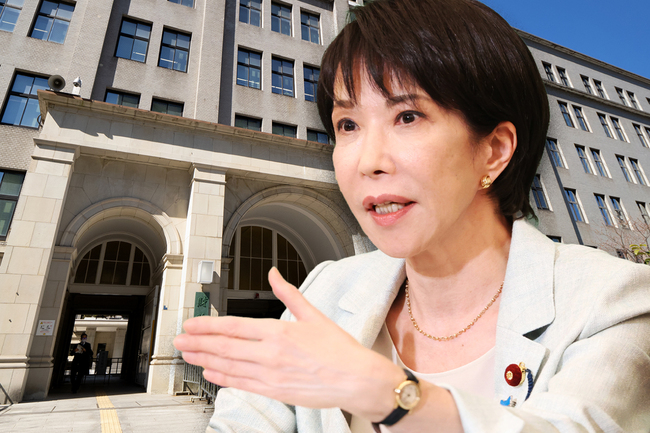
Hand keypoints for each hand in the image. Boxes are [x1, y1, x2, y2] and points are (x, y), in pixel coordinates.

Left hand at [174, 268, 401, 418]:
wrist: (357, 380)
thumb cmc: (339, 350)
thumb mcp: (314, 315)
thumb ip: (289, 294)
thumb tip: (274, 274)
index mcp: (279, 332)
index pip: (233, 327)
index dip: (207, 326)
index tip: (191, 324)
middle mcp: (270, 354)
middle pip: (225, 347)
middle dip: (198, 343)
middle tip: (179, 340)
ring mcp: (270, 375)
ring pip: (228, 367)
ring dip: (204, 360)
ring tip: (188, 355)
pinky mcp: (274, 391)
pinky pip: (241, 384)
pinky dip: (223, 379)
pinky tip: (211, 374)